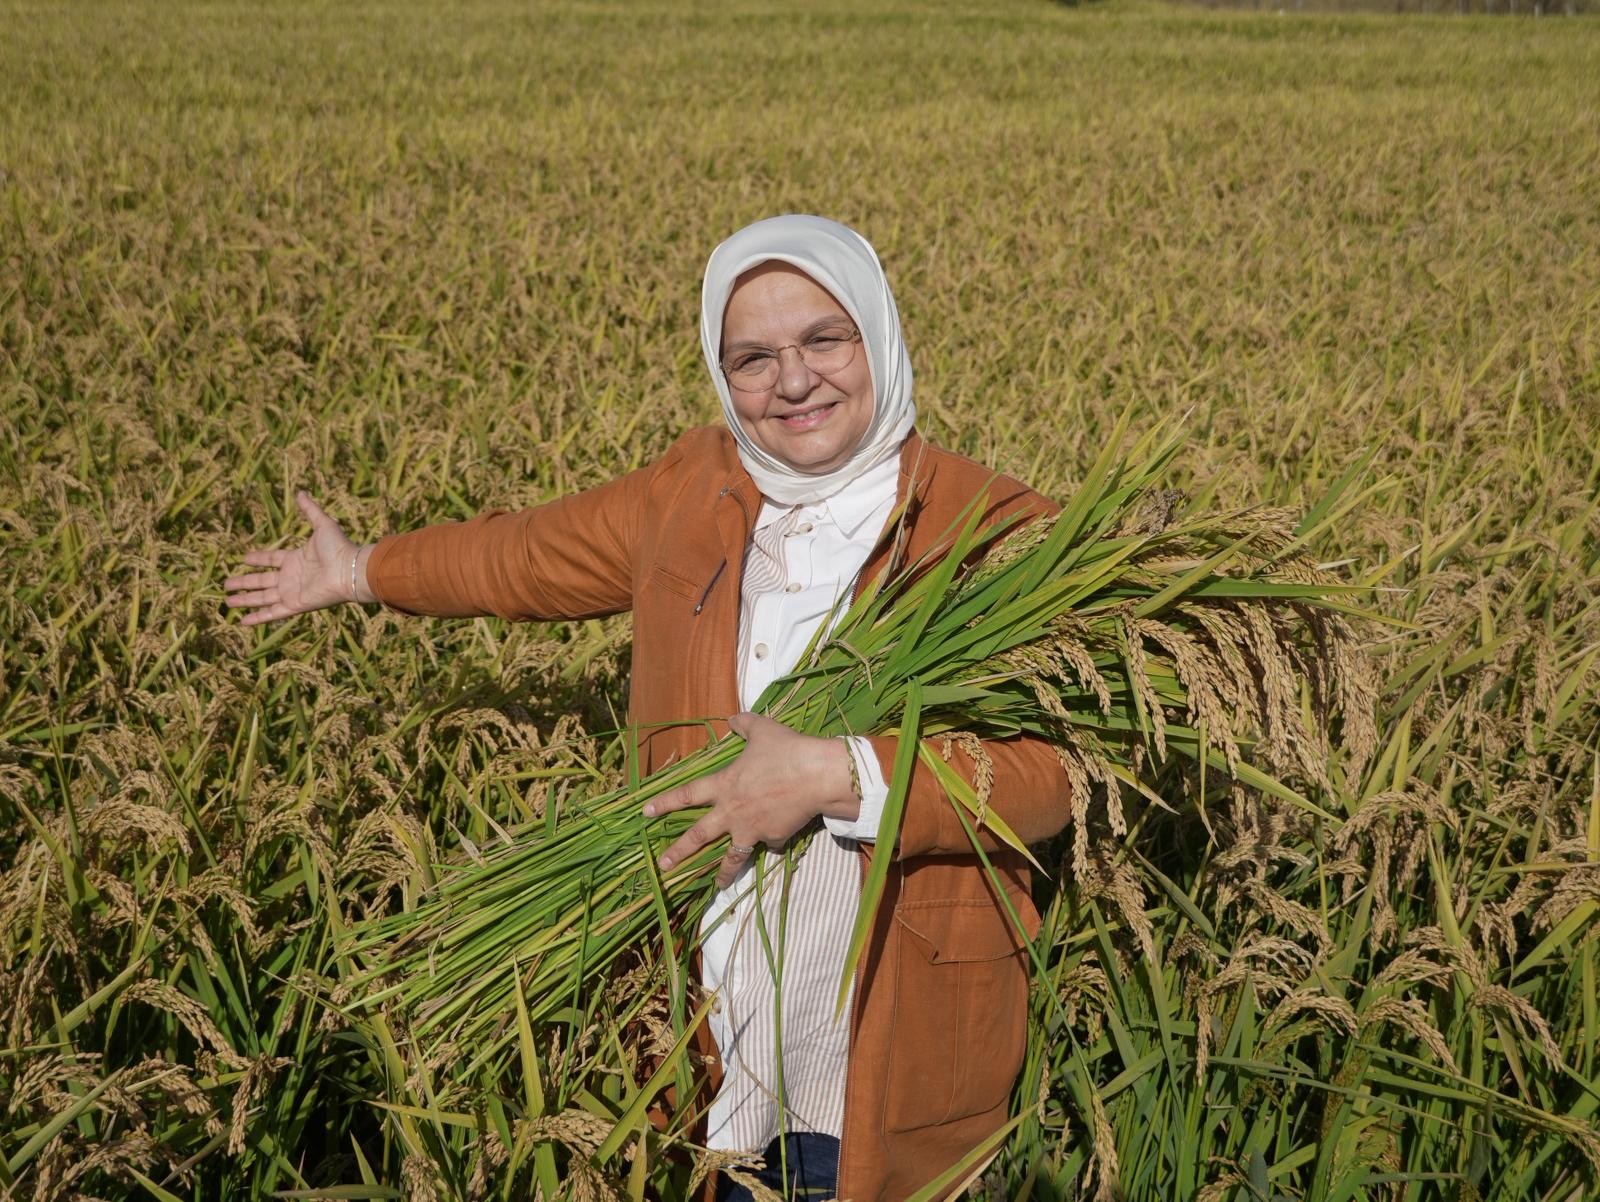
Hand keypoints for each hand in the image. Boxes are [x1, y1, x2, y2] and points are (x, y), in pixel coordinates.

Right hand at [224, 491, 362, 625]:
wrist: (349, 569)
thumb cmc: (338, 547)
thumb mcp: (322, 524)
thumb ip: (310, 510)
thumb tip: (301, 492)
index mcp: (296, 559)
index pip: (272, 559)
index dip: (258, 559)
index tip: (243, 558)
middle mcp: (292, 577)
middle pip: (261, 581)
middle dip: (243, 582)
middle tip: (226, 584)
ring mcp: (292, 592)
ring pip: (262, 598)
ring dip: (245, 600)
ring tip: (227, 602)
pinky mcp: (294, 605)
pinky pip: (272, 613)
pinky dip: (257, 618)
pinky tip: (242, 622)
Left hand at [644, 712, 859, 886]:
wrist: (816, 775)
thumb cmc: (786, 750)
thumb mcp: (762, 730)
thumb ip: (744, 725)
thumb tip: (732, 717)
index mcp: (724, 785)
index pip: (686, 795)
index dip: (665, 803)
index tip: (646, 813)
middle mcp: (732, 812)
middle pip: (698, 836)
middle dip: (679, 852)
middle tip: (663, 865)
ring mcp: (752, 829)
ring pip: (732, 856)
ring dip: (722, 873)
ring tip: (715, 886)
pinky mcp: (774, 838)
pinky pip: (770, 843)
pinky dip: (771, 843)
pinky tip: (776, 841)